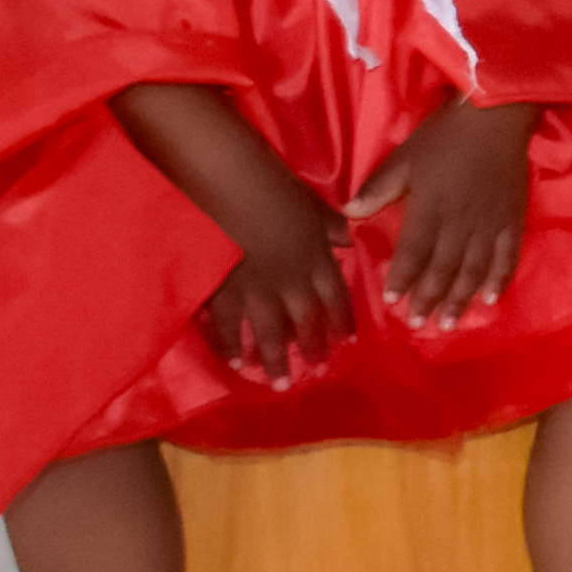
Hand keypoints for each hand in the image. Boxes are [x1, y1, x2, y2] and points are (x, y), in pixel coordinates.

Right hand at [197, 180, 357, 384]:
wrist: (231, 191)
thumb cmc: (276, 189)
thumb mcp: (313, 205)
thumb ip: (330, 225)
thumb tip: (347, 237)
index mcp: (316, 260)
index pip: (336, 298)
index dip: (343, 321)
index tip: (349, 342)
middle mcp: (292, 284)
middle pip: (307, 321)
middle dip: (314, 346)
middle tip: (318, 365)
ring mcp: (257, 292)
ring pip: (272, 334)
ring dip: (277, 361)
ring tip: (280, 383)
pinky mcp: (223, 294)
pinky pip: (229, 327)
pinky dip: (232, 347)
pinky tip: (236, 364)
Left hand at [348, 98, 540, 326]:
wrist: (495, 118)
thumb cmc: (444, 138)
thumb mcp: (404, 159)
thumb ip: (377, 190)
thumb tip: (348, 214)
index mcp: (431, 209)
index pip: (414, 252)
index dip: (403, 278)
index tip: (392, 301)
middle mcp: (460, 224)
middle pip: (444, 268)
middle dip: (429, 298)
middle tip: (418, 323)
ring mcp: (490, 225)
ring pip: (474, 270)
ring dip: (460, 298)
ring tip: (449, 322)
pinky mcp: (512, 221)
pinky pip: (507, 257)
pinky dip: (499, 280)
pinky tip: (490, 299)